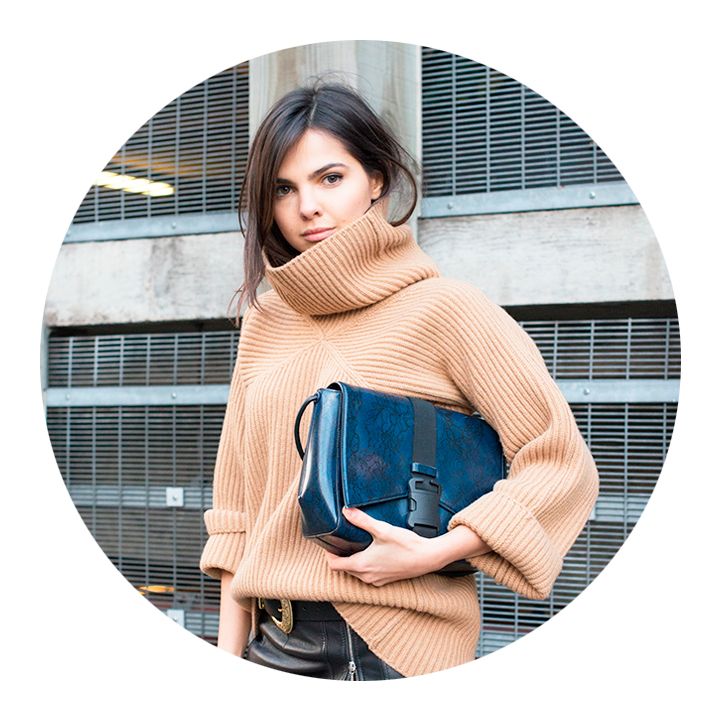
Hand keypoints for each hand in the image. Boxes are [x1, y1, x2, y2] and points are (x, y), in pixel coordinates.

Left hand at [323, 507, 442, 585]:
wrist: (427, 557)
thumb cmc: (406, 546)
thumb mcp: (382, 529)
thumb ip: (362, 520)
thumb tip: (346, 511)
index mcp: (362, 565)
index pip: (334, 565)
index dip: (328, 554)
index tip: (328, 543)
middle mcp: (367, 576)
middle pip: (344, 569)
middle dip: (340, 555)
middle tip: (340, 541)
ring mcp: (377, 579)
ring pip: (356, 572)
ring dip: (352, 561)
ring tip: (354, 545)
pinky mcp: (386, 579)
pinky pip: (368, 574)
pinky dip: (364, 565)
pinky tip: (371, 552)